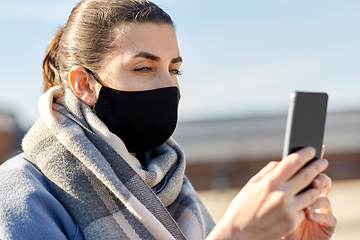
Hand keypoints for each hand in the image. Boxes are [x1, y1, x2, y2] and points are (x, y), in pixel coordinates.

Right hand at [207, 147, 329, 239]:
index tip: (311, 150)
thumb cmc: (243, 206)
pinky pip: (304, 209)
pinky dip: (304, 204)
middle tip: (323, 161)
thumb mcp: (252, 185)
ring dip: (316, 186)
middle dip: (317, 166)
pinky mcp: (292, 222)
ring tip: (317, 181)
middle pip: (307, 176)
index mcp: (270, 182)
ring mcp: (289, 210)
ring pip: (312, 194)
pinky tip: (302, 200)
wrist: (240, 234)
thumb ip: (268, 172)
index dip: (304, 154)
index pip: (293, 162)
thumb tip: (283, 163)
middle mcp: (281, 195)